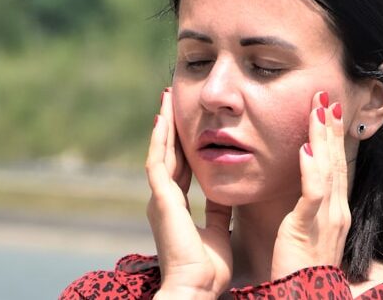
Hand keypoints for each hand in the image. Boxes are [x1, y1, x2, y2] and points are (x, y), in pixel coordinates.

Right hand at [146, 87, 232, 298]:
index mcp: (175, 206)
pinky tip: (162, 120)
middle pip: (166, 154)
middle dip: (170, 127)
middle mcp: (163, 199)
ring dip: (163, 126)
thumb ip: (217, 208)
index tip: (187, 123)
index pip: (179, 167)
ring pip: (159, 153)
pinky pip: (158, 164)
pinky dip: (159, 141)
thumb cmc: (207, 268)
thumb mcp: (217, 229)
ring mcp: (159, 199)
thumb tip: (224, 189)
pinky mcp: (161, 200)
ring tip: (166, 100)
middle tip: (171, 100)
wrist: (195, 288)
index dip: (181, 144)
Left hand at [271, 91, 351, 278]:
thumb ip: (304, 212)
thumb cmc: (300, 272)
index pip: (335, 166)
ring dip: (322, 137)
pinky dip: (311, 170)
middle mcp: (336, 211)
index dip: (331, 138)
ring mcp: (327, 219)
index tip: (327, 111)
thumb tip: (297, 193)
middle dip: (330, 127)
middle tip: (326, 96)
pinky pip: (313, 194)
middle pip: (335, 160)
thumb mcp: (305, 234)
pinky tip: (305, 149)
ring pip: (327, 169)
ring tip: (318, 110)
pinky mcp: (309, 228)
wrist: (305, 298)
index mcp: (335, 212)